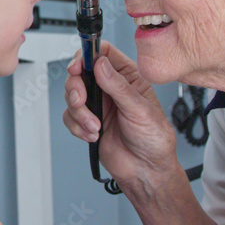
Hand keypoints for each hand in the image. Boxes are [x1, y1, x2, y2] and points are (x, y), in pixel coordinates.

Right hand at [62, 41, 181, 197]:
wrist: (146, 171)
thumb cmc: (154, 140)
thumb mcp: (140, 110)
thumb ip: (118, 86)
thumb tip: (100, 64)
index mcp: (128, 77)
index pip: (102, 53)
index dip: (86, 55)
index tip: (77, 66)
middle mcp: (110, 88)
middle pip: (80, 73)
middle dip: (76, 88)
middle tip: (81, 101)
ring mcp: (98, 104)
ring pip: (72, 95)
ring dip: (79, 113)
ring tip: (94, 126)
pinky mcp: (87, 121)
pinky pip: (69, 116)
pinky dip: (77, 126)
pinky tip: (93, 135)